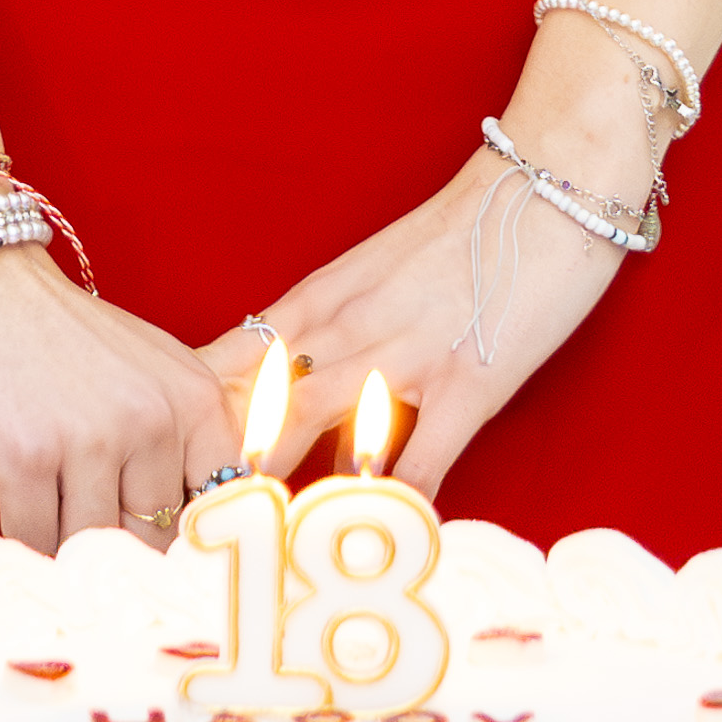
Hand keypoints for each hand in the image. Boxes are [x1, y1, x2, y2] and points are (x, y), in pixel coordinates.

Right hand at [0, 246, 236, 555]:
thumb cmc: (61, 333)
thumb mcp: (150, 371)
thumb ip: (181, 441)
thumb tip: (192, 535)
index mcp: (195, 398)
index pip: (218, 505)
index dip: (188, 537)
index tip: (160, 546)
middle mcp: (152, 419)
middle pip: (151, 536)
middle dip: (118, 544)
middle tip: (90, 533)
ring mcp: (88, 439)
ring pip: (90, 544)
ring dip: (65, 544)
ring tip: (50, 513)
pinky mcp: (24, 456)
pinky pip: (34, 538)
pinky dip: (23, 539)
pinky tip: (18, 508)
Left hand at [205, 60, 661, 504]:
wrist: (549, 182)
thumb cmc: (469, 229)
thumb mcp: (380, 268)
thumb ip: (335, 324)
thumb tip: (296, 391)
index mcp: (325, 295)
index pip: (237, 360)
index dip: (198, 416)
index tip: (172, 464)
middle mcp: (351, 325)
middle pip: (259, 397)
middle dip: (221, 460)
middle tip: (197, 519)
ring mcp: (407, 354)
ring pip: (315, 422)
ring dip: (281, 481)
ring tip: (253, 539)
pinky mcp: (468, 383)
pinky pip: (418, 461)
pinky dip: (393, 505)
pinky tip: (375, 540)